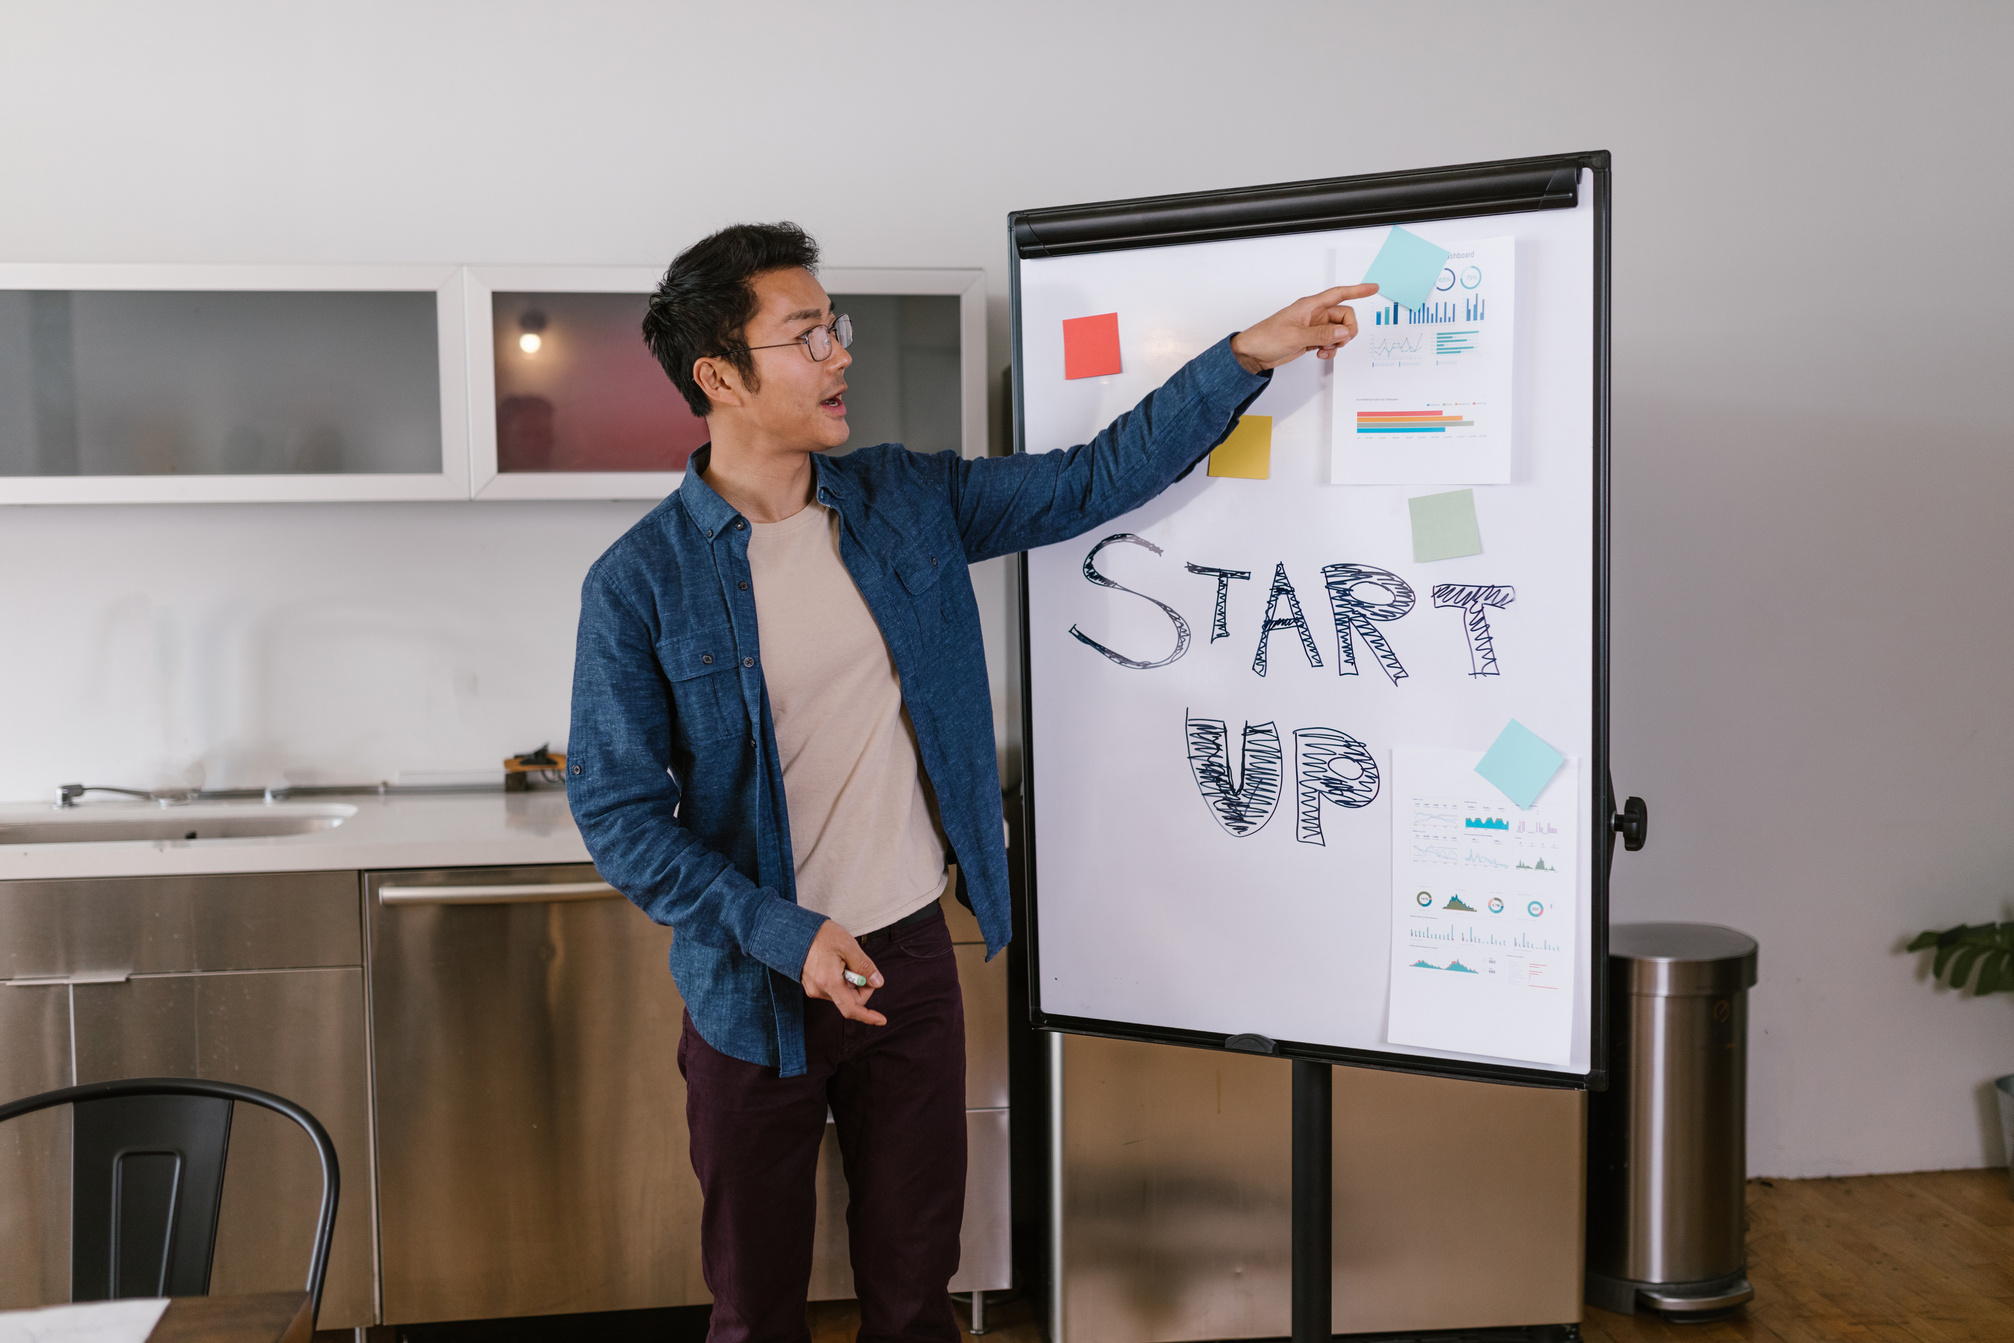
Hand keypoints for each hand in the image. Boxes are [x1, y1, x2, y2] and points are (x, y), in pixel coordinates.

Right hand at [801, 919, 886, 1024]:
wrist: (795, 931)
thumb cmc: (821, 935)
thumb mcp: (849, 946)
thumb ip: (864, 966)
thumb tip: (877, 983)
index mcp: (829, 982)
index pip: (850, 1009)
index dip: (868, 1016)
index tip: (881, 1020)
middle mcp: (819, 990)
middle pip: (850, 1000)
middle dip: (861, 986)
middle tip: (858, 965)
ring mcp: (813, 989)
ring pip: (842, 994)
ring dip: (850, 981)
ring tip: (843, 960)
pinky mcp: (811, 986)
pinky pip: (833, 989)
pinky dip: (841, 980)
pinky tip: (835, 963)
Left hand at [1229, 284, 1378, 373]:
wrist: (1253, 354)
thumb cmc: (1266, 338)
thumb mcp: (1296, 336)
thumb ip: (1322, 334)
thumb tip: (1343, 331)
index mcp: (1310, 306)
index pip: (1339, 294)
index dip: (1357, 290)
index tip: (1373, 288)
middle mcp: (1314, 314)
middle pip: (1344, 316)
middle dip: (1347, 330)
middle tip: (1338, 341)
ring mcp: (1314, 327)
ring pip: (1339, 331)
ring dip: (1338, 342)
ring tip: (1324, 350)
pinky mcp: (1311, 339)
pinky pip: (1331, 341)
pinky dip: (1330, 349)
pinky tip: (1320, 353)